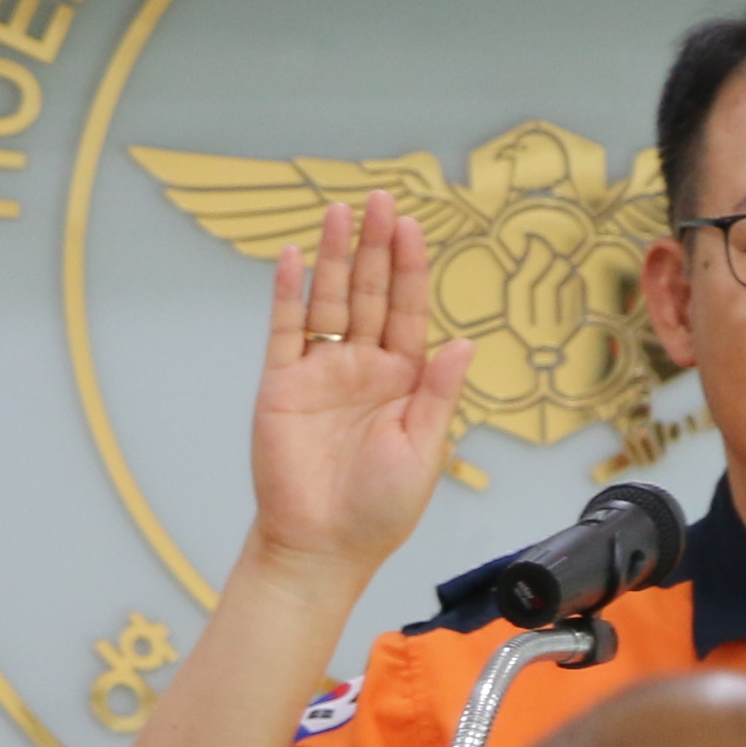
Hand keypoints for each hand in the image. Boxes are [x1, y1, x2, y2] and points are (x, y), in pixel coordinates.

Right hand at [245, 195, 472, 588]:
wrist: (323, 546)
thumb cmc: (379, 509)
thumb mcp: (423, 448)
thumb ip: (439, 392)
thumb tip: (464, 342)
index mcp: (403, 380)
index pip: (408, 311)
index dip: (410, 268)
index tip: (413, 225)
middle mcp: (362, 368)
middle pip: (369, 293)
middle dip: (375, 247)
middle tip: (381, 200)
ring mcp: (320, 373)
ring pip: (328, 301)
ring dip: (333, 256)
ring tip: (340, 212)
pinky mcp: (282, 385)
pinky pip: (285, 330)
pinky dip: (289, 293)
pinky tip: (295, 257)